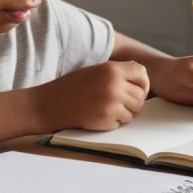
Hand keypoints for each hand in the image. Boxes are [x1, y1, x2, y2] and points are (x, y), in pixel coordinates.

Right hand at [33, 61, 149, 131]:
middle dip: (132, 102)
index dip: (143, 84)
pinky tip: (97, 116)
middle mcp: (115, 84)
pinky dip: (112, 122)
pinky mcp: (106, 119)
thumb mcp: (96, 71)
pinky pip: (120, 123)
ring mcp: (111, 103)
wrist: (49, 103)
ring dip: (123, 114)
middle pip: (140, 97)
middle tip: (117, 104)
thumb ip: (118, 73)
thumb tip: (142, 82)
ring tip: (105, 109)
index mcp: (112, 69)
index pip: (142, 74)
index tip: (137, 90)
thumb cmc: (72, 87)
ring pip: (133, 112)